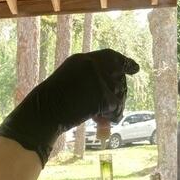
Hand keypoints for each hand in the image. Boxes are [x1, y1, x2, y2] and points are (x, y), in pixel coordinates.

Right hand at [0, 49, 138, 165]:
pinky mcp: (102, 95)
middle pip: (119, 79)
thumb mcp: (72, 82)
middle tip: (106, 110)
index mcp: (83, 59)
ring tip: (97, 117)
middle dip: (117, 95)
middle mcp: (93, 65)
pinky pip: (117, 108)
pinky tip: (101, 122)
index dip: (125, 63)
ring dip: (114, 107)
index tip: (135, 69)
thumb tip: (116, 94)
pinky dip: (112, 117)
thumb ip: (92, 80)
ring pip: (120, 94)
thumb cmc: (53, 102)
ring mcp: (98, 79)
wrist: (43, 112)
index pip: (111, 57)